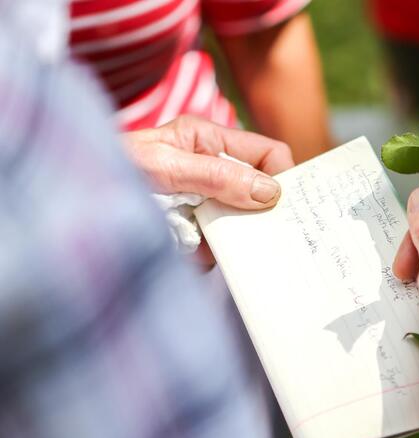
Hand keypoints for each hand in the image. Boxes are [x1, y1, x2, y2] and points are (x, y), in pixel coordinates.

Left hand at [124, 115, 293, 265]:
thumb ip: (217, 176)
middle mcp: (214, 172)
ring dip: (241, 234)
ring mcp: (206, 204)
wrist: (72, 202)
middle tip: (279, 231)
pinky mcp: (196, 234)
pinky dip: (220, 254)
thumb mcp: (166, 167)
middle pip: (262, 191)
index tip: (288, 203)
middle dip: (267, 210)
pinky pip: (223, 247)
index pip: (267, 153)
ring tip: (232, 243)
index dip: (284, 175)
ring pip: (246, 222)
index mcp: (210, 142)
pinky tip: (206, 254)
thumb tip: (270, 192)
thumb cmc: (113, 169)